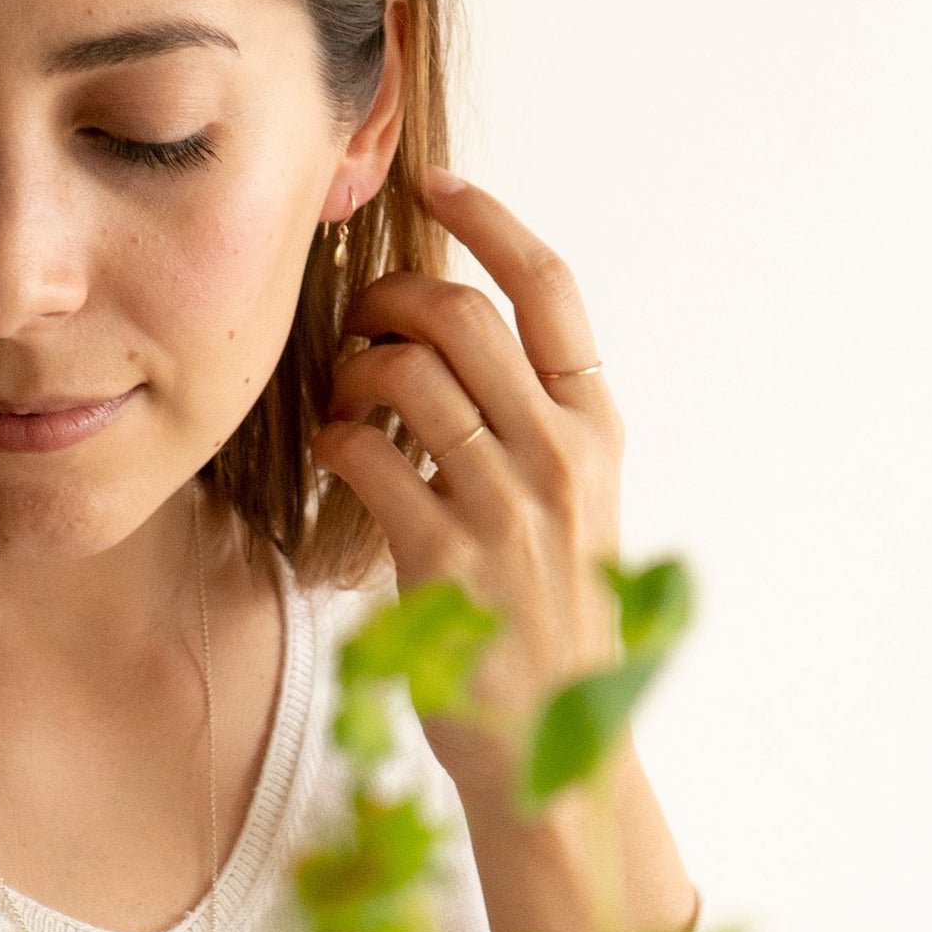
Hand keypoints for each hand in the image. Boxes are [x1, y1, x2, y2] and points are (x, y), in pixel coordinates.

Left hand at [314, 166, 695, 931]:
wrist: (557, 747)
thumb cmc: (551, 621)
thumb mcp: (574, 508)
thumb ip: (530, 423)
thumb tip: (444, 335)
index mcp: (596, 429)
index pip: (549, 287)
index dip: (489, 219)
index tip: (437, 184)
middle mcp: (558, 456)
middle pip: (460, 314)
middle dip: (390, 298)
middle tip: (360, 323)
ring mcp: (504, 509)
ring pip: (405, 376)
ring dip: (353, 370)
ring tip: (345, 402)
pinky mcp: (441, 563)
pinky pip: (364, 455)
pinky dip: (335, 439)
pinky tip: (335, 455)